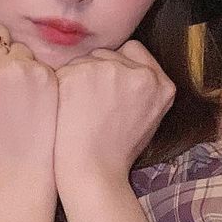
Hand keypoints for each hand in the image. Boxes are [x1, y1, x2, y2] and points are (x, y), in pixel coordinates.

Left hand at [53, 40, 174, 192]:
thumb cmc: (116, 150)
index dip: (118, 64)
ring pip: (84, 59)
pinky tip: (65, 108)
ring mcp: (109, 70)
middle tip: (92, 104)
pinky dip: (61, 85)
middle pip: (106, 53)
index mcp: (161, 84)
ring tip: (79, 109)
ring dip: (78, 76)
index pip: (133, 49)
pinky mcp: (80, 72)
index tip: (108, 85)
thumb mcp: (148, 116)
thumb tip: (122, 63)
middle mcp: (139, 74)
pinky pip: (65, 69)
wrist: (92, 171)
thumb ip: (142, 86)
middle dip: (96, 71)